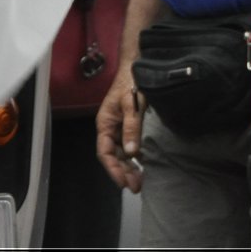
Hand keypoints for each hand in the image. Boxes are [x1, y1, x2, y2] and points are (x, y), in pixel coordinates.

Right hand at [95, 70, 144, 192]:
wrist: (138, 65)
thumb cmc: (132, 82)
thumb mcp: (132, 105)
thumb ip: (131, 128)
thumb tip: (132, 153)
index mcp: (105, 124)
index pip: (105, 153)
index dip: (113, 169)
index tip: (123, 183)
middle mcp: (111, 128)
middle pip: (114, 156)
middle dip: (123, 172)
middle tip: (136, 186)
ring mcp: (120, 127)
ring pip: (123, 153)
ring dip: (130, 167)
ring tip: (141, 181)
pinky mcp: (131, 124)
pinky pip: (131, 144)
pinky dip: (137, 156)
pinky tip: (145, 164)